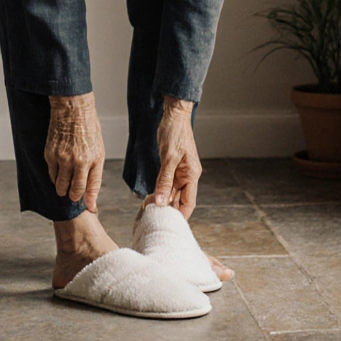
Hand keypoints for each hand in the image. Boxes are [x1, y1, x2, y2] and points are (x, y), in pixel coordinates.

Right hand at [46, 92, 104, 212]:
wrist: (72, 110)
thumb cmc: (89, 130)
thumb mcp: (98, 151)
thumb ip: (95, 174)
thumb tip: (91, 197)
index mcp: (93, 159)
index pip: (90, 188)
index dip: (89, 201)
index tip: (89, 208)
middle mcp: (77, 161)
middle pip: (73, 191)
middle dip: (73, 196)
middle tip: (73, 195)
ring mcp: (62, 158)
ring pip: (59, 185)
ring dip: (62, 188)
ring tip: (65, 185)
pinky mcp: (49, 154)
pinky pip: (50, 174)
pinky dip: (54, 176)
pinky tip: (59, 170)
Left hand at [154, 96, 200, 218]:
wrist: (174, 115)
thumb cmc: (174, 133)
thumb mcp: (169, 158)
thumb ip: (165, 181)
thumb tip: (161, 201)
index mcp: (192, 175)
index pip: (189, 203)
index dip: (180, 216)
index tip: (168, 225)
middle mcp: (189, 175)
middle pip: (180, 200)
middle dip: (167, 209)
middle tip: (152, 217)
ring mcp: (181, 172)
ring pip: (172, 193)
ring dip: (162, 200)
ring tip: (148, 208)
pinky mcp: (173, 167)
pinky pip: (168, 184)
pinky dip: (160, 191)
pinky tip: (150, 197)